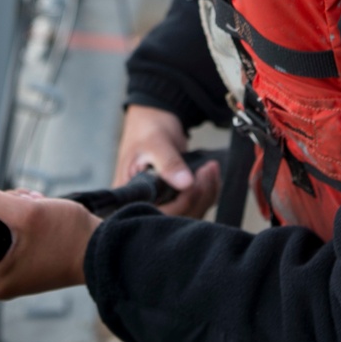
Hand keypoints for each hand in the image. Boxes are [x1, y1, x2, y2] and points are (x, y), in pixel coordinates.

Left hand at [0, 185, 100, 300]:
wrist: (103, 250)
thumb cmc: (67, 236)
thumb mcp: (26, 212)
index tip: (12, 204)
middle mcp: (0, 283)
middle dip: (7, 209)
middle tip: (30, 203)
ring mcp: (15, 276)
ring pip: (3, 230)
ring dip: (20, 211)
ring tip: (40, 206)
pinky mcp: (29, 268)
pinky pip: (17, 239)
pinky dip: (28, 223)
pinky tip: (43, 214)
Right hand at [115, 104, 220, 218]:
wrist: (154, 122)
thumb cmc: (146, 130)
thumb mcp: (155, 143)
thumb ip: (169, 163)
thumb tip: (186, 183)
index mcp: (130, 197)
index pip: (156, 215)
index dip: (178, 205)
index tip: (192, 182)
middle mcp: (145, 205)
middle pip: (176, 219)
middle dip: (197, 197)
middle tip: (206, 170)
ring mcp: (162, 204)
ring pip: (190, 214)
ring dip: (206, 193)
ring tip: (210, 168)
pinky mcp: (176, 200)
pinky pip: (196, 205)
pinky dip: (208, 192)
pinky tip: (211, 173)